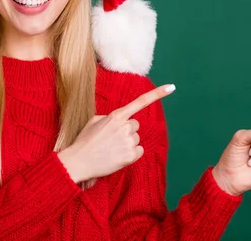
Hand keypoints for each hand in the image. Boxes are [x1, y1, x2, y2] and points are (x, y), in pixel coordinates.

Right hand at [58, 84, 175, 183]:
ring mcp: (128, 141)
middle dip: (127, 131)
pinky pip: (139, 151)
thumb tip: (120, 119)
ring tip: (111, 149)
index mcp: (116, 116)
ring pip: (136, 139)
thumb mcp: (94, 121)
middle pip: (135, 125)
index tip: (171, 87)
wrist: (79, 161)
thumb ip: (110, 117)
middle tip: (112, 139)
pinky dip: (131, 154)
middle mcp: (125, 126)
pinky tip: (117, 156)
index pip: (140, 102)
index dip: (157, 94)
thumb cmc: (84, 141)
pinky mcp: (131, 156)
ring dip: (128, 143)